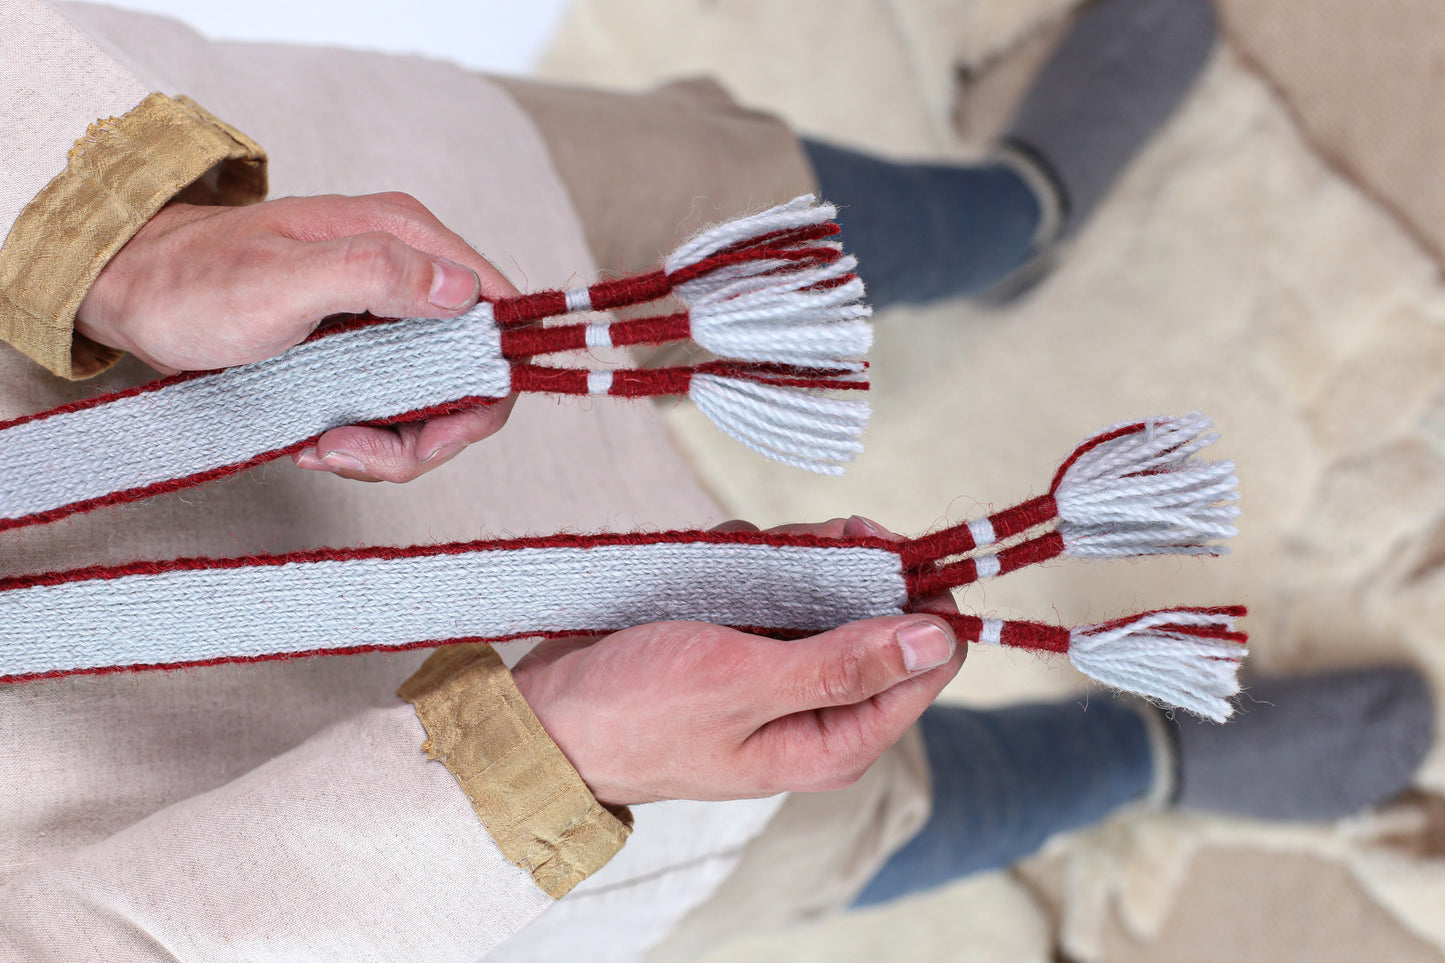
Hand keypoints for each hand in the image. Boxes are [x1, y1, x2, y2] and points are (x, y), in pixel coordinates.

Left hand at [76, 192, 520, 481]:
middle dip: (429, 431)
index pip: (495, 314)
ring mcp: (388, 313)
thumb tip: (461, 289)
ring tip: (325, 446)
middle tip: (357, 453)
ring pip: (438, 399)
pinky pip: (398, 407)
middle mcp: (409, 270)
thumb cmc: (193, 281)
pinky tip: (318, 438)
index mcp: (405, 238)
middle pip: (473, 370)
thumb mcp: (282, 280)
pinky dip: (367, 439)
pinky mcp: (364, 348)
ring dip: (391, 444)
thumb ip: (375, 273)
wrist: (132, 292)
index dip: (482, 386)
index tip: (430, 434)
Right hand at [511, 516, 964, 805]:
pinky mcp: (748, 649)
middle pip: (881, 619)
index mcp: (836, 741)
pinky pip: (779, 590)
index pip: (928, 664)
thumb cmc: (638, 713)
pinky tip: (717, 563)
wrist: (550, 716)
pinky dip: (756, 565)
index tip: (877, 546)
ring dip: (797, 560)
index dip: (918, 598)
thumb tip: (937, 639)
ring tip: (747, 551)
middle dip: (848, 567)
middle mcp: (820, 712)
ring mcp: (783, 677)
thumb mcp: (745, 683)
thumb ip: (843, 663)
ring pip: (829, 594)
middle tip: (811, 535)